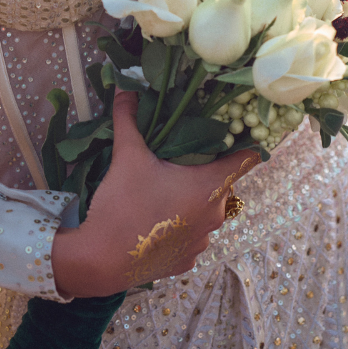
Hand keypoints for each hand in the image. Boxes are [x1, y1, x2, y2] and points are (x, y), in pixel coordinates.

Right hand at [51, 90, 259, 297]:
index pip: (248, 159)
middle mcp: (215, 215)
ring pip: (207, 210)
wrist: (99, 260)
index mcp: (210, 186)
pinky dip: (181, 226)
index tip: (233, 132)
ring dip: (193, 200)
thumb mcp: (127, 156)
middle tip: (181, 159)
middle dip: (206, 170)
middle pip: (223, 183)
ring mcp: (202, 241)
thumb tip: (125, 87)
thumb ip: (129, 118)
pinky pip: (192, 235)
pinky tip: (157, 221)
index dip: (244, 143)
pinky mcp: (187, 261)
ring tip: (164, 191)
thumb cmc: (122, 205)